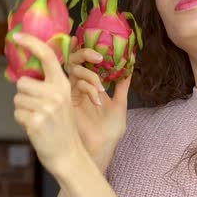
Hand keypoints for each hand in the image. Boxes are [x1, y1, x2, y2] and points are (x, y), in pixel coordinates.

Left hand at [12, 33, 84, 176]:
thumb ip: (48, 87)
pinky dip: (22, 122)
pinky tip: (36, 129)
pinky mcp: (36, 121)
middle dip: (25, 95)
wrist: (68, 154)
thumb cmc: (61, 127)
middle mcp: (56, 93)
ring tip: (39, 120)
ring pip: (17, 99)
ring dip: (23, 110)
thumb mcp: (61, 101)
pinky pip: (17, 114)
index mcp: (63, 85)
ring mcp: (46, 108)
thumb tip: (24, 76)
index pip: (47, 56)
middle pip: (23, 82)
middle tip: (39, 109)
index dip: (31, 43)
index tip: (16, 36)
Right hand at [67, 37, 130, 170]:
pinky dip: (88, 88)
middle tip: (99, 58)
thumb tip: (130, 66)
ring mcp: (71, 92)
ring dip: (90, 75)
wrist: (102, 147)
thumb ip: (122, 85)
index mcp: (90, 85)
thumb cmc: (109, 129)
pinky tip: (97, 100)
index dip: (89, 50)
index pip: (85, 61)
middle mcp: (79, 86)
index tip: (101, 48)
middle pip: (74, 59)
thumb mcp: (120, 103)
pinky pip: (74, 85)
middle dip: (85, 53)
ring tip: (102, 89)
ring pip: (73, 69)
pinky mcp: (67, 101)